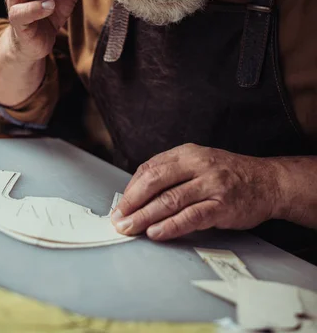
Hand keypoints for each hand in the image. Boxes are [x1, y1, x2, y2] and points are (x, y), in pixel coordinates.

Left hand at [112, 143, 280, 240]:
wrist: (268, 182)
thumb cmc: (229, 174)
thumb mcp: (199, 163)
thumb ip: (173, 174)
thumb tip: (139, 195)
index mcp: (187, 153)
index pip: (150, 168)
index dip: (132, 188)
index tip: (121, 205)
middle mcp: (198, 164)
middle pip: (155, 181)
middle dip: (133, 202)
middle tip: (119, 219)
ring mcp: (211, 184)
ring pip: (170, 200)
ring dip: (145, 216)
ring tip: (130, 228)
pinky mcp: (222, 205)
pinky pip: (191, 217)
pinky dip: (171, 226)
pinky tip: (157, 233)